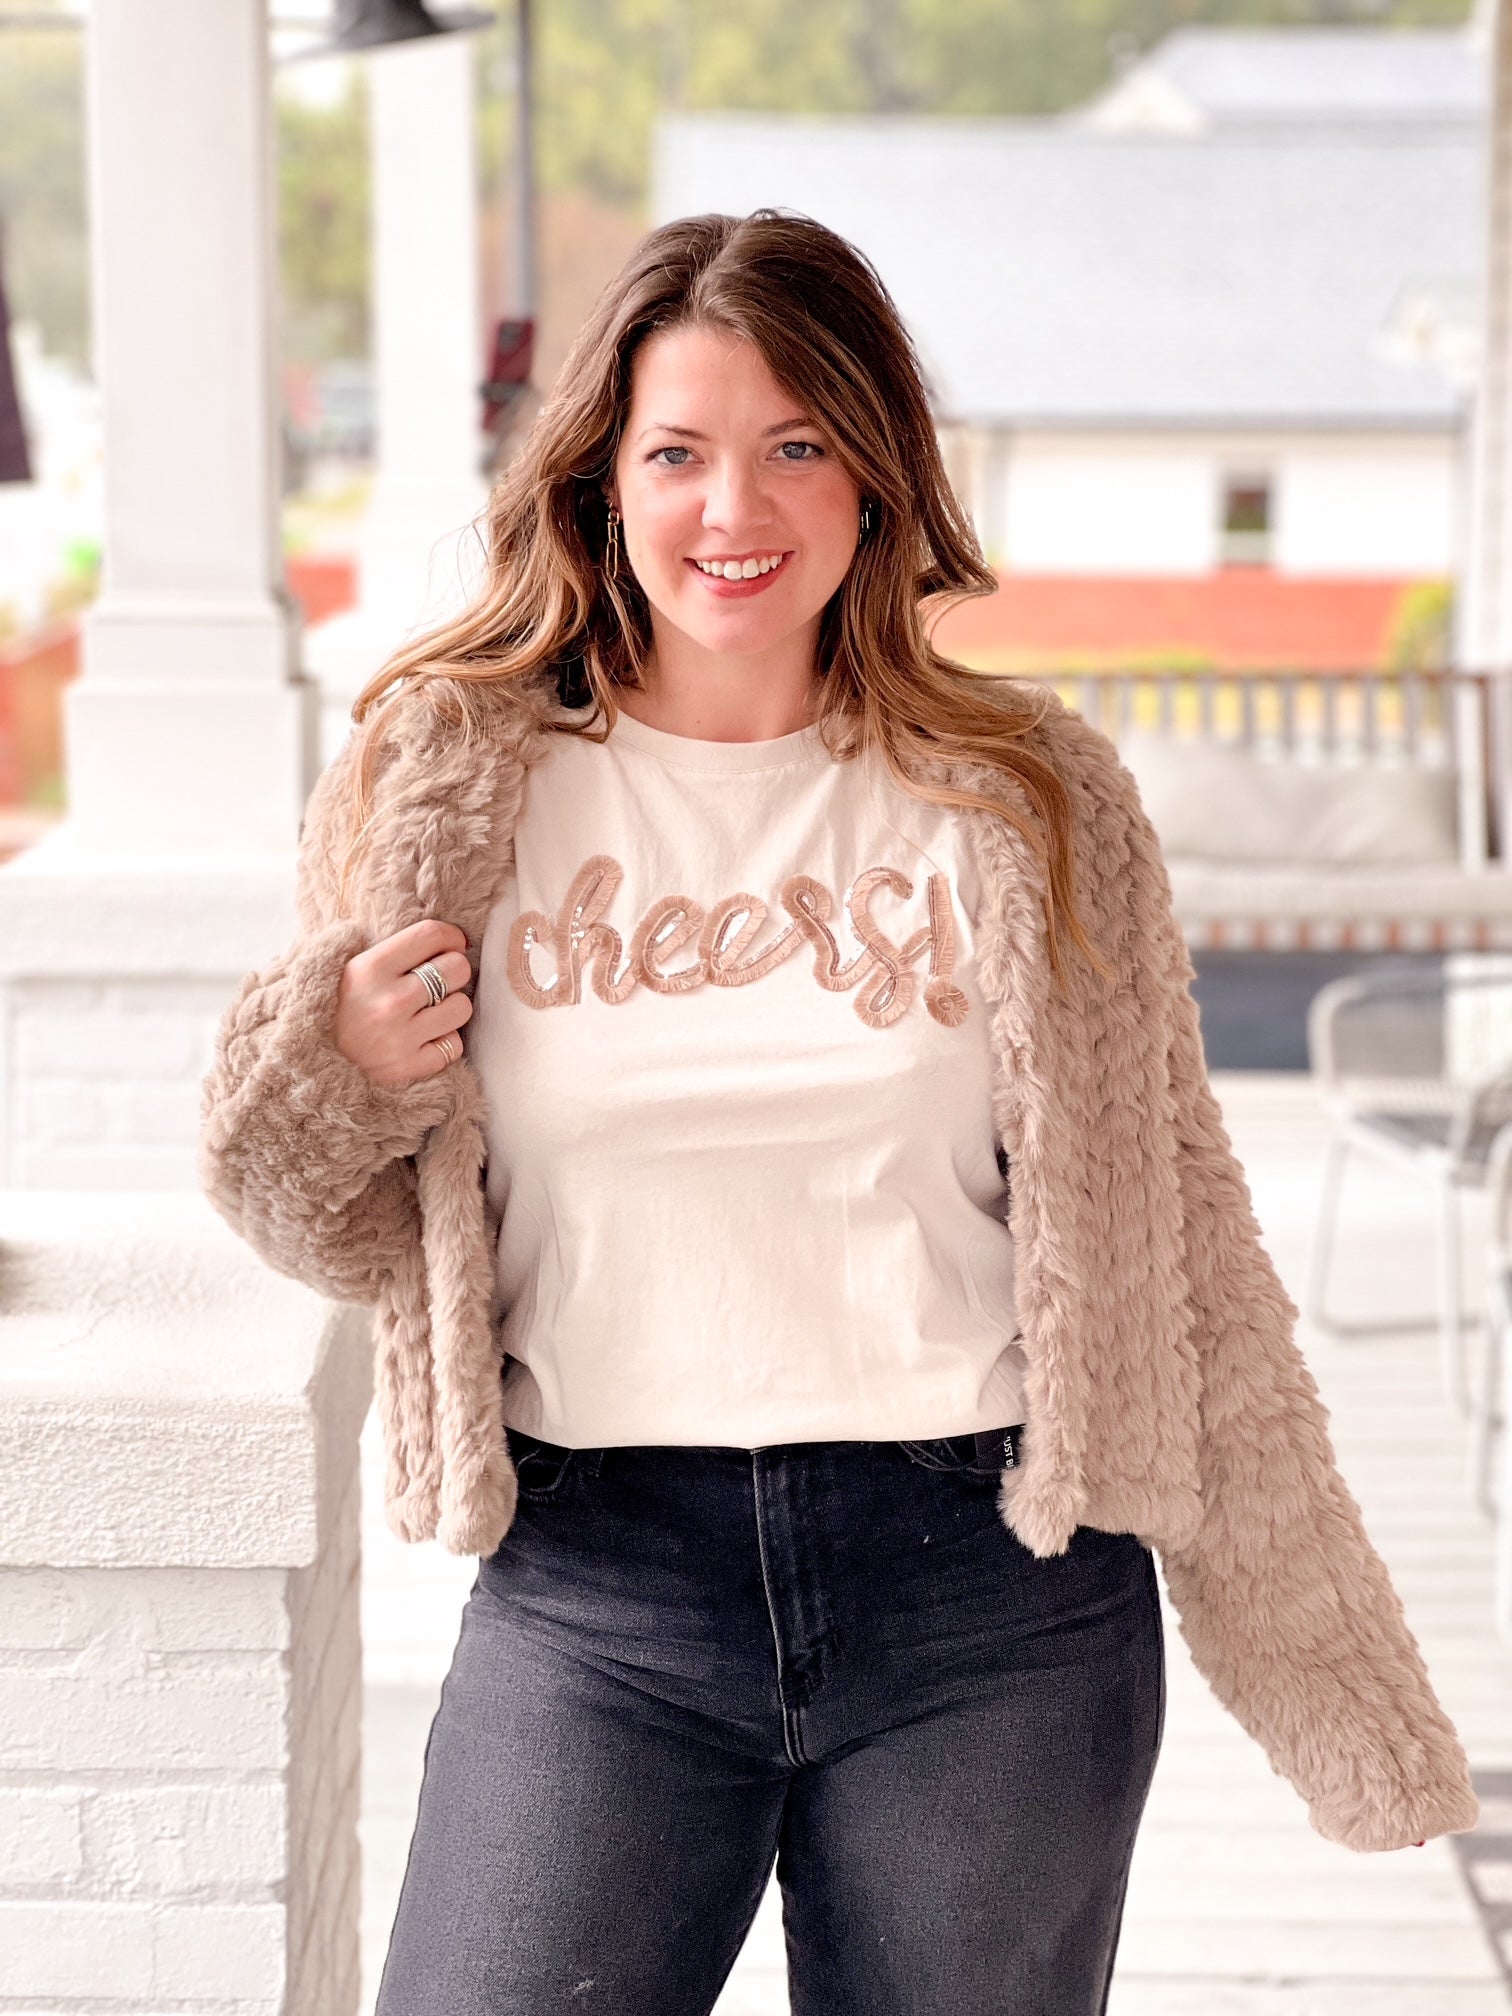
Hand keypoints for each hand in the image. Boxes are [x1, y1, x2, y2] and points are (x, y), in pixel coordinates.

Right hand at [334, 919, 473, 1088]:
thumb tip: (449, 938)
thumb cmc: (341, 1007)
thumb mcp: (353, 968)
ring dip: (450, 1008)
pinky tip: (422, 1039)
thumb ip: (395, 950)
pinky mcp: (408, 1067)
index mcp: (370, 968)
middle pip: (457, 968)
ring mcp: (399, 1038)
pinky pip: (454, 1045)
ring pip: (462, 1007)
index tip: (450, 945)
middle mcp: (388, 1001)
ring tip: (428, 1012)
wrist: (310, 1062)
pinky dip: (443, 1042)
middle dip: (453, 972)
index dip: (450, 937)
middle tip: (437, 982)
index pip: (432, 935)